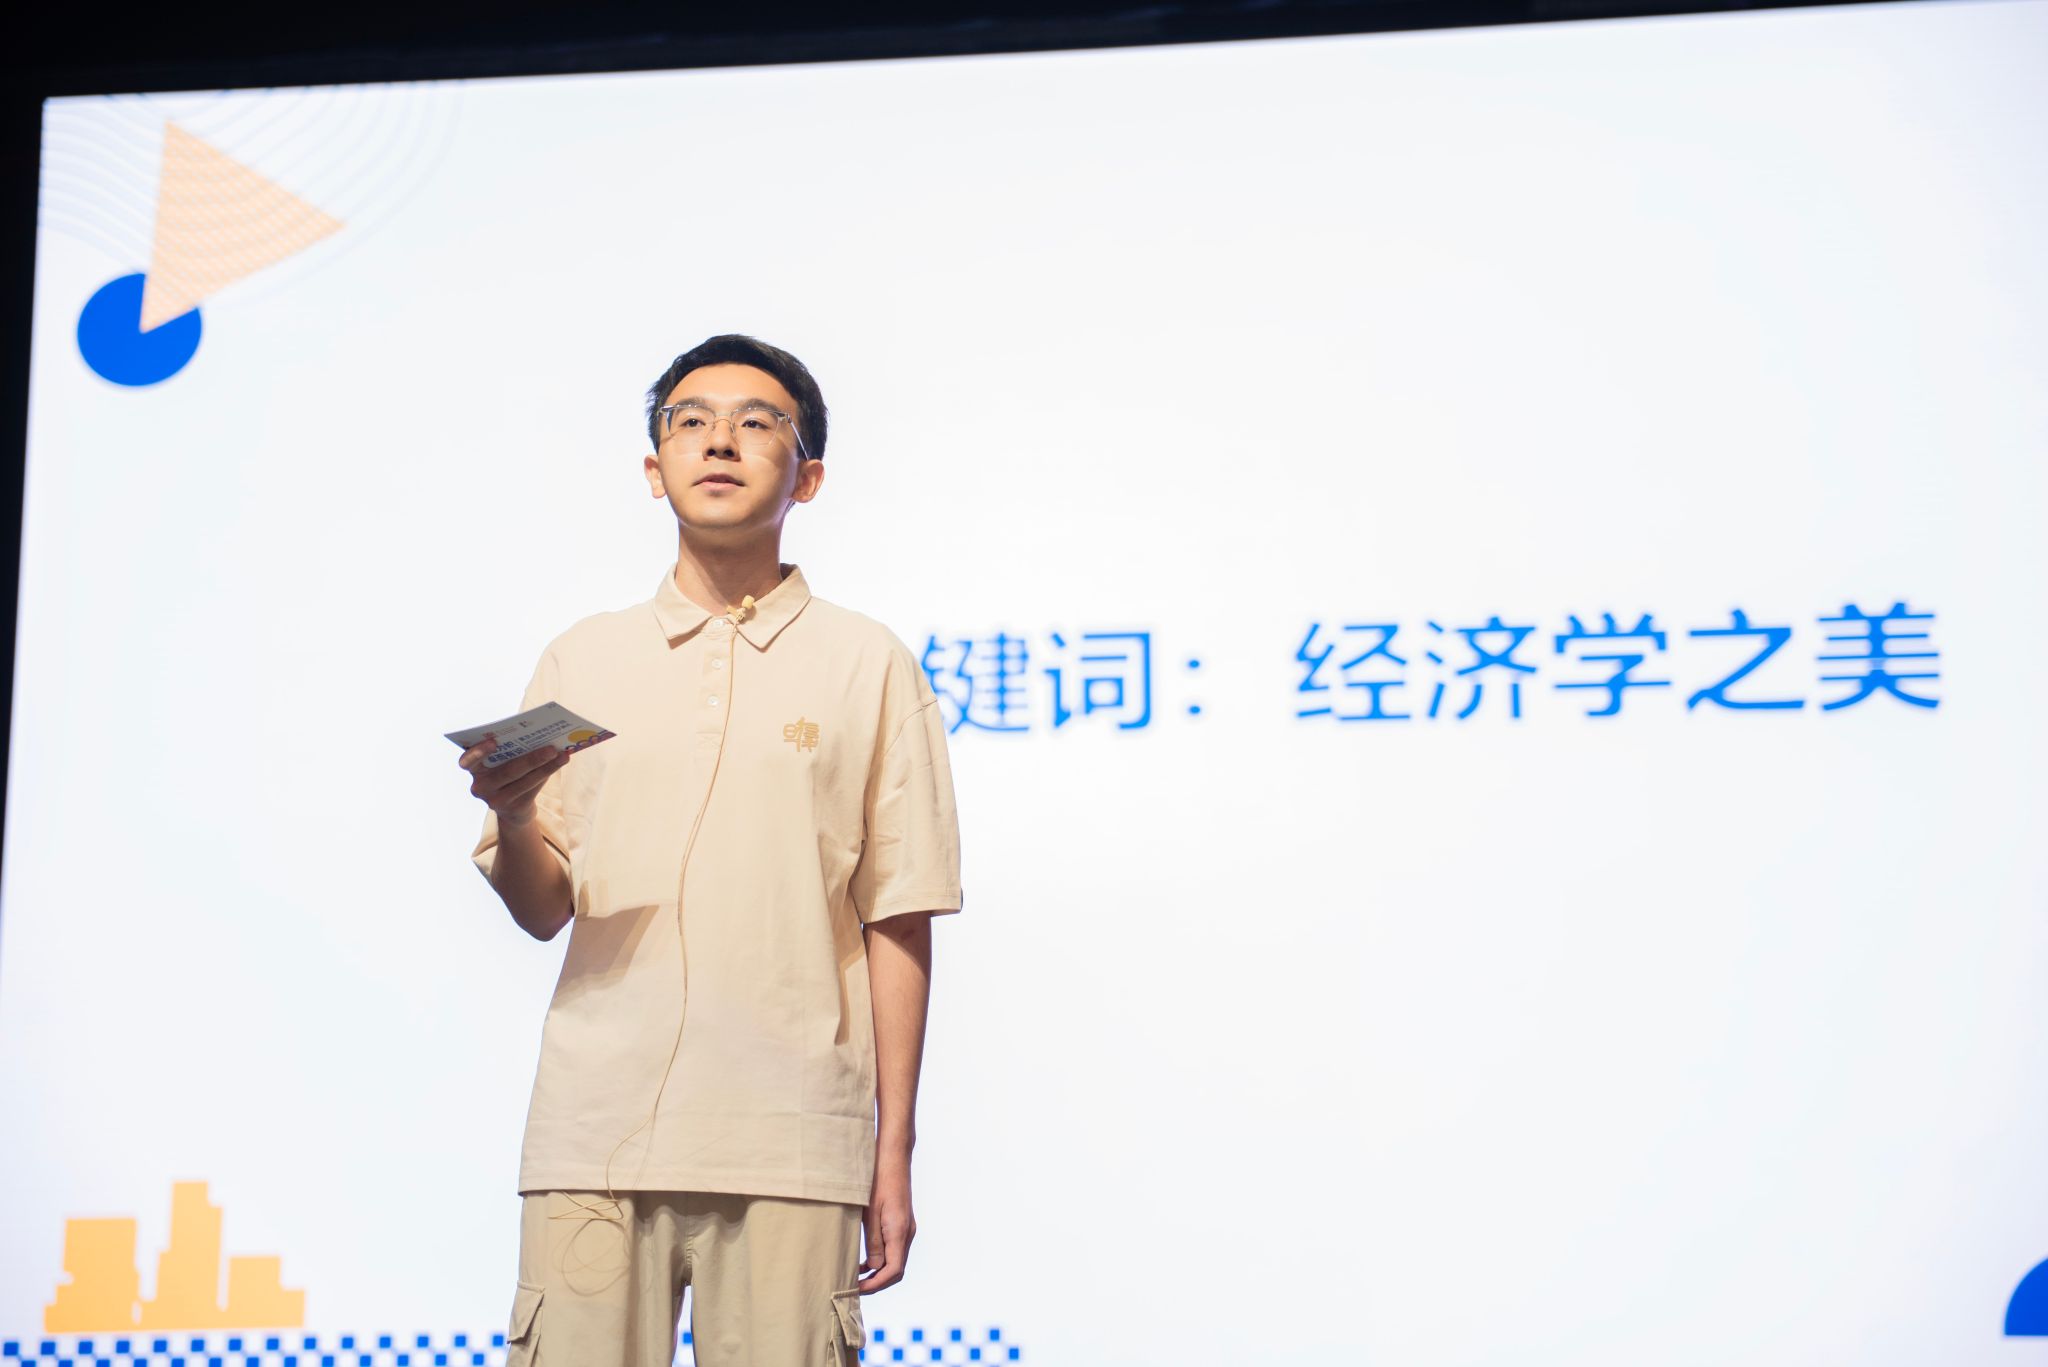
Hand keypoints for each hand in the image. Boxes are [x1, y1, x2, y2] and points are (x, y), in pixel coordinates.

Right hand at [457, 735, 570, 824]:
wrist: (514, 809)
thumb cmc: (509, 775)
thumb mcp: (503, 764)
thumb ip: (511, 750)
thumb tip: (539, 733)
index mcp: (475, 770)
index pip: (466, 762)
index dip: (477, 752)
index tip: (493, 741)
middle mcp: (481, 787)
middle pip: (507, 771)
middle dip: (532, 758)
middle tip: (551, 748)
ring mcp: (496, 800)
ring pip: (524, 781)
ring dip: (546, 766)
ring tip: (562, 755)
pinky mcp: (513, 808)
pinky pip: (533, 788)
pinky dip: (548, 773)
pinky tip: (560, 763)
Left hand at [857, 1158, 914, 1293]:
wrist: (893, 1158)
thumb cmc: (878, 1181)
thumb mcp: (870, 1213)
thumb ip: (873, 1242)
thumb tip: (874, 1267)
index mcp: (899, 1232)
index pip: (893, 1271)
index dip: (875, 1285)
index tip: (857, 1289)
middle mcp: (907, 1233)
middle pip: (896, 1270)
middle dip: (877, 1282)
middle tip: (855, 1288)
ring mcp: (906, 1228)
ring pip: (895, 1260)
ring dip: (878, 1272)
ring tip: (856, 1277)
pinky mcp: (902, 1223)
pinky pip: (894, 1249)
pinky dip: (881, 1260)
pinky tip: (865, 1260)